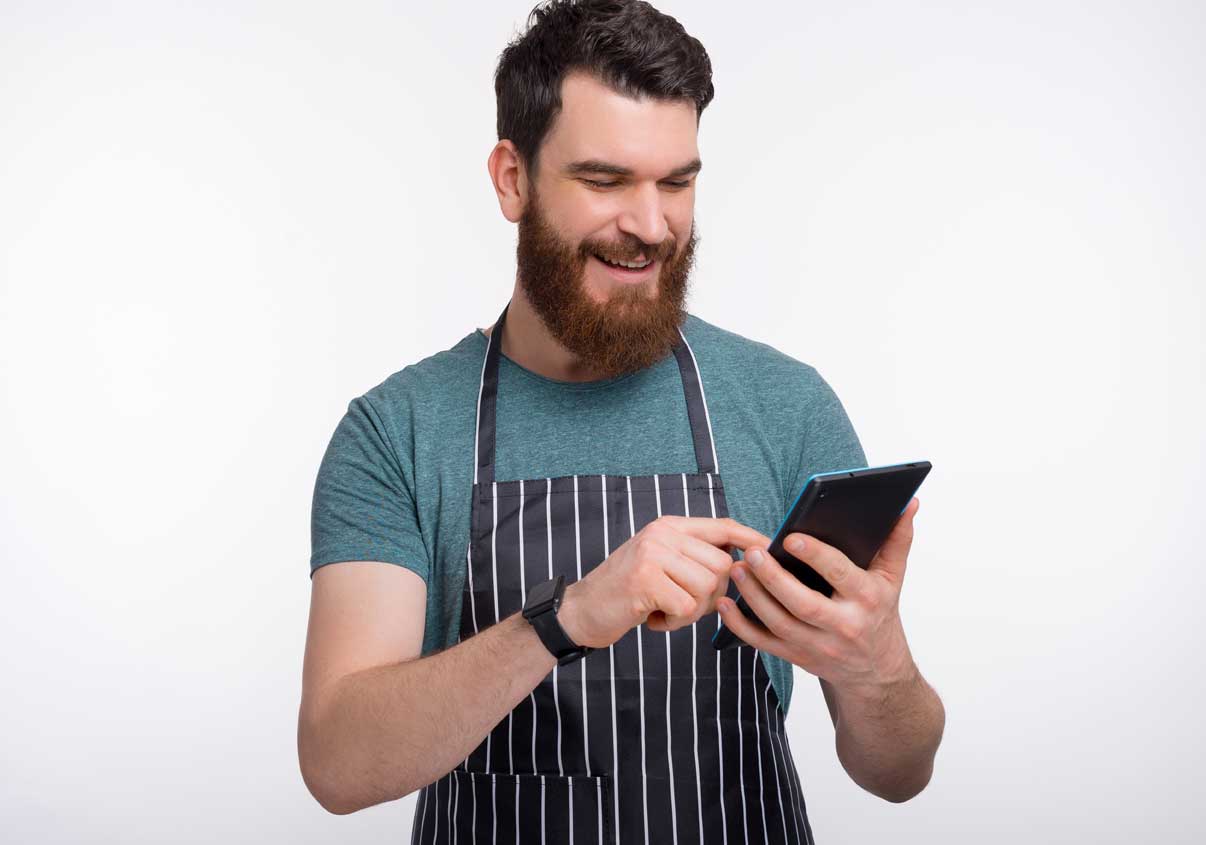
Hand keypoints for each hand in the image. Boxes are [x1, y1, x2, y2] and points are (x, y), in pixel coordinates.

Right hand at [559, 516, 769, 648]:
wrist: (581, 611)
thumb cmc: (627, 593)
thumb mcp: (660, 564)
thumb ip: (694, 558)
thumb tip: (744, 564)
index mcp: (669, 526)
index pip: (723, 526)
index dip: (751, 538)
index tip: (771, 550)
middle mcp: (663, 534)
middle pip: (723, 565)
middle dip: (713, 595)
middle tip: (682, 605)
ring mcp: (653, 554)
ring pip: (707, 588)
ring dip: (691, 612)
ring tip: (663, 611)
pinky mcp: (645, 579)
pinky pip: (686, 607)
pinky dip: (673, 622)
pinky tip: (651, 618)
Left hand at [717, 497, 920, 693]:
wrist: (877, 672)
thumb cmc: (880, 614)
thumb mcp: (892, 578)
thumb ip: (897, 539)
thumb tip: (907, 503)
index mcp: (868, 599)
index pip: (840, 575)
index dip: (816, 556)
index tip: (792, 536)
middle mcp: (843, 625)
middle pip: (803, 603)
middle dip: (774, 577)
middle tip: (752, 552)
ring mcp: (818, 646)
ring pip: (779, 623)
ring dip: (753, 596)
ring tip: (737, 568)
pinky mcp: (797, 658)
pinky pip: (764, 643)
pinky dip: (741, 625)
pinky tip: (725, 603)